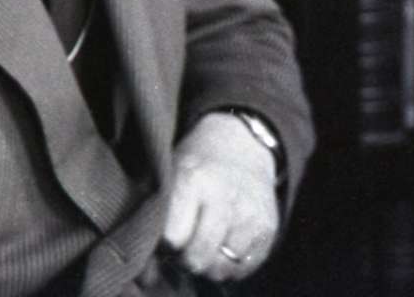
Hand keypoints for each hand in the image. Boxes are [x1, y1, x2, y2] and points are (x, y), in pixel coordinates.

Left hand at [160, 112, 279, 283]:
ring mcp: (250, 216)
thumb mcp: (169, 171)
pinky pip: (245, 268)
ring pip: (222, 267)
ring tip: (200, 248)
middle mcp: (225, 199)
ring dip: (208, 267)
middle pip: (199, 257)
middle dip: (184, 261)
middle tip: (179, 251)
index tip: (160, 239)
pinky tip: (221, 249)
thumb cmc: (194, 163)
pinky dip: (230, 267)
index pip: (173, 236)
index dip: (163, 245)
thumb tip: (145, 259)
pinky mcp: (268, 230)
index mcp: (192, 181)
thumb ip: (156, 208)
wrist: (241, 146)